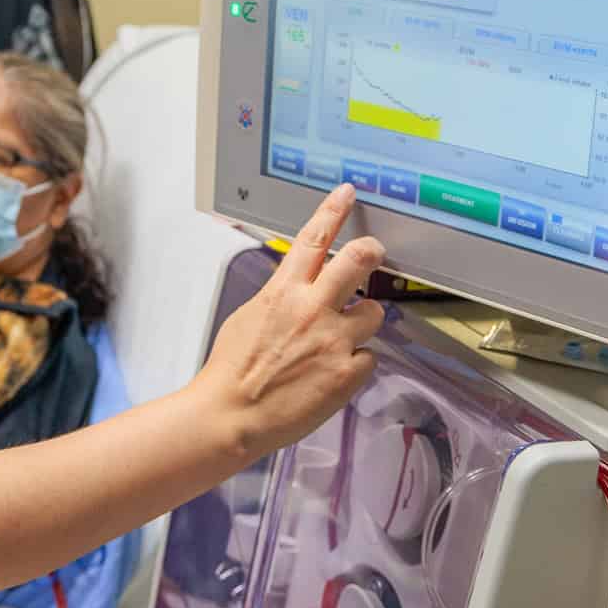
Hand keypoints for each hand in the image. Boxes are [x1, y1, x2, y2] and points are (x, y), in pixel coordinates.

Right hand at [199, 184, 385, 458]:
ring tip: (339, 341)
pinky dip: (354, 364)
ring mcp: (334, 341)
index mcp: (283, 292)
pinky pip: (368, 358)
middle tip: (375, 252)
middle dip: (372, 252)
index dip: (333, 211)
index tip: (347, 193)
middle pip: (358, 261)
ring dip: (363, 322)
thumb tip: (301, 292)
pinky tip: (330, 376)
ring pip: (375, 313)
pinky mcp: (347, 373)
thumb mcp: (250, 317)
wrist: (232, 415)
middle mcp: (313, 309)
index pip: (313, 239)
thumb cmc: (232, 369)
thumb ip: (282, 298)